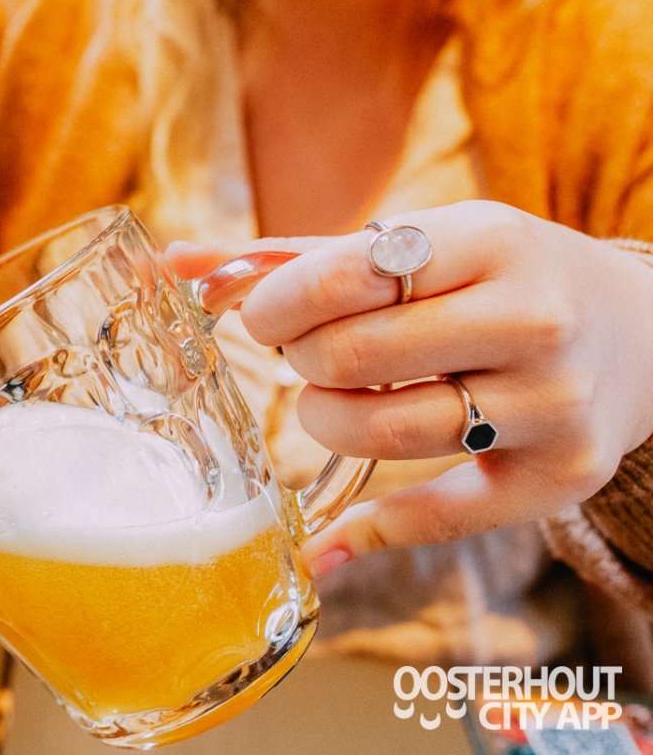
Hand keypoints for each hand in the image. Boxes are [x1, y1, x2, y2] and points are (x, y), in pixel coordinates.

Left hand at [165, 200, 652, 576]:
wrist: (641, 331)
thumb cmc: (494, 278)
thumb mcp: (419, 243)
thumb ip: (297, 256)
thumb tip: (175, 261)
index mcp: (487, 242)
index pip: (345, 278)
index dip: (277, 305)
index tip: (264, 318)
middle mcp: (531, 320)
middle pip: (354, 358)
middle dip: (302, 362)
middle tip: (307, 358)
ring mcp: (551, 404)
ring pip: (385, 433)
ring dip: (326, 423)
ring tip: (332, 403)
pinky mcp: (559, 476)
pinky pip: (443, 516)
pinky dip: (372, 530)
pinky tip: (328, 539)